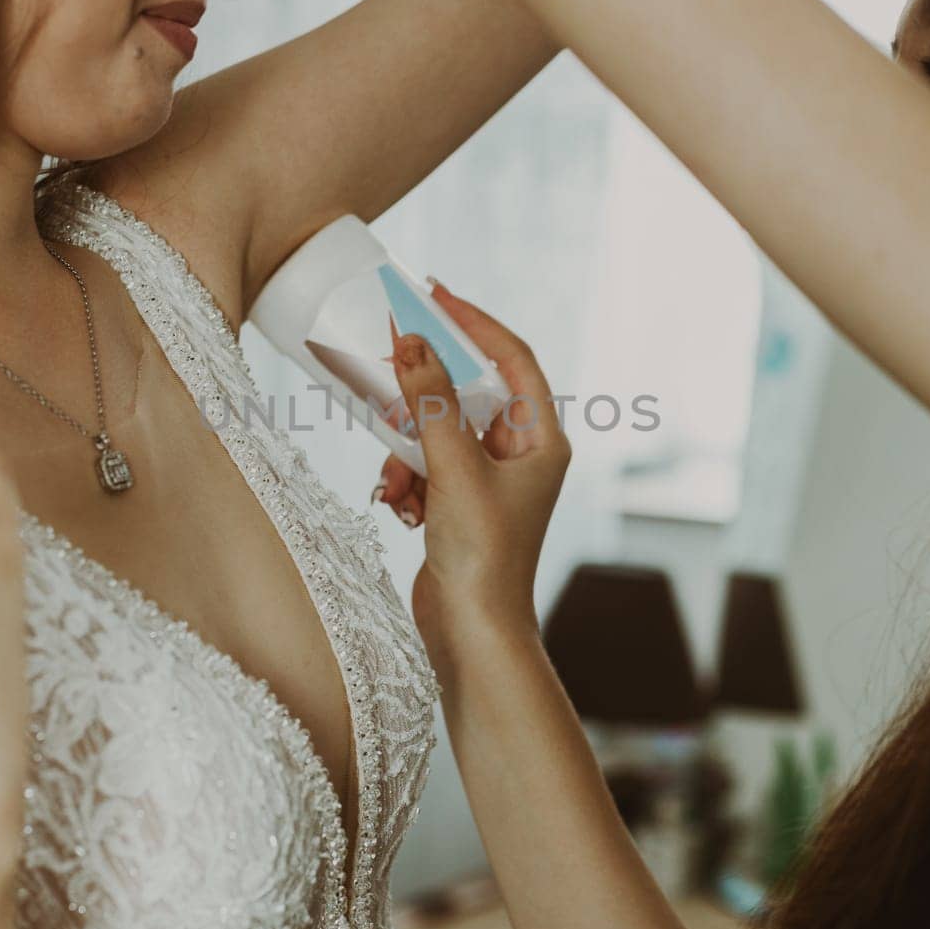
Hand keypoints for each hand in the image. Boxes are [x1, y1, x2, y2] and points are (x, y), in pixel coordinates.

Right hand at [371, 283, 570, 666]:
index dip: (475, 322)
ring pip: (436, 433)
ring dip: (407, 453)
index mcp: (542, 440)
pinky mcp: (459, 503)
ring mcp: (489, 480)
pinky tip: (401, 509)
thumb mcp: (454, 468)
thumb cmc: (483, 556)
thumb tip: (412, 342)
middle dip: (424, 397)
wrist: (472, 635)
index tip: (435, 294)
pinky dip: (406, 481)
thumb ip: (432, 403)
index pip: (513, 359)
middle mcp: (521, 454)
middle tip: (387, 367)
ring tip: (396, 484)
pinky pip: (424, 466)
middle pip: (467, 394)